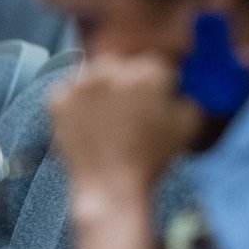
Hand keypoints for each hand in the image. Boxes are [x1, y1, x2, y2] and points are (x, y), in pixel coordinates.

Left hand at [50, 55, 202, 198]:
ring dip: (100, 86)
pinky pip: (67, 89)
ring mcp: (83, 83)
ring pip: (93, 72)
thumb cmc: (153, 156)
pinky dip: (74, 101)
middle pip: (122, 62)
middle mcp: (115, 69)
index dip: (156, 82)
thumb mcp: (189, 122)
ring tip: (105, 114)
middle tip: (128, 106)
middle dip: (126, 79)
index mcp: (149, 70)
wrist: (112, 186)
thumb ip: (188, 95)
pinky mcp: (59, 100)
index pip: (154, 63)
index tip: (154, 99)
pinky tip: (86, 121)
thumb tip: (178, 86)